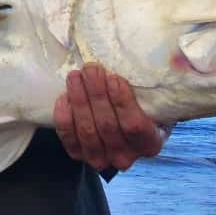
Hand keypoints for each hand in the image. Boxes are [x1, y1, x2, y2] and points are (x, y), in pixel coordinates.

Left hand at [53, 63, 169, 171]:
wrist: (121, 124)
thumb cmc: (140, 105)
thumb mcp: (151, 98)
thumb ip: (149, 86)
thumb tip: (147, 55)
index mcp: (149, 143)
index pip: (136, 126)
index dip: (122, 102)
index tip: (114, 78)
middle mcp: (126, 157)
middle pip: (108, 126)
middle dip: (97, 94)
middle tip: (90, 69)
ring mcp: (101, 159)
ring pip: (87, 131)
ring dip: (79, 101)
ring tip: (75, 76)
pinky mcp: (79, 156)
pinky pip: (69, 139)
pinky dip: (65, 118)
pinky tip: (64, 97)